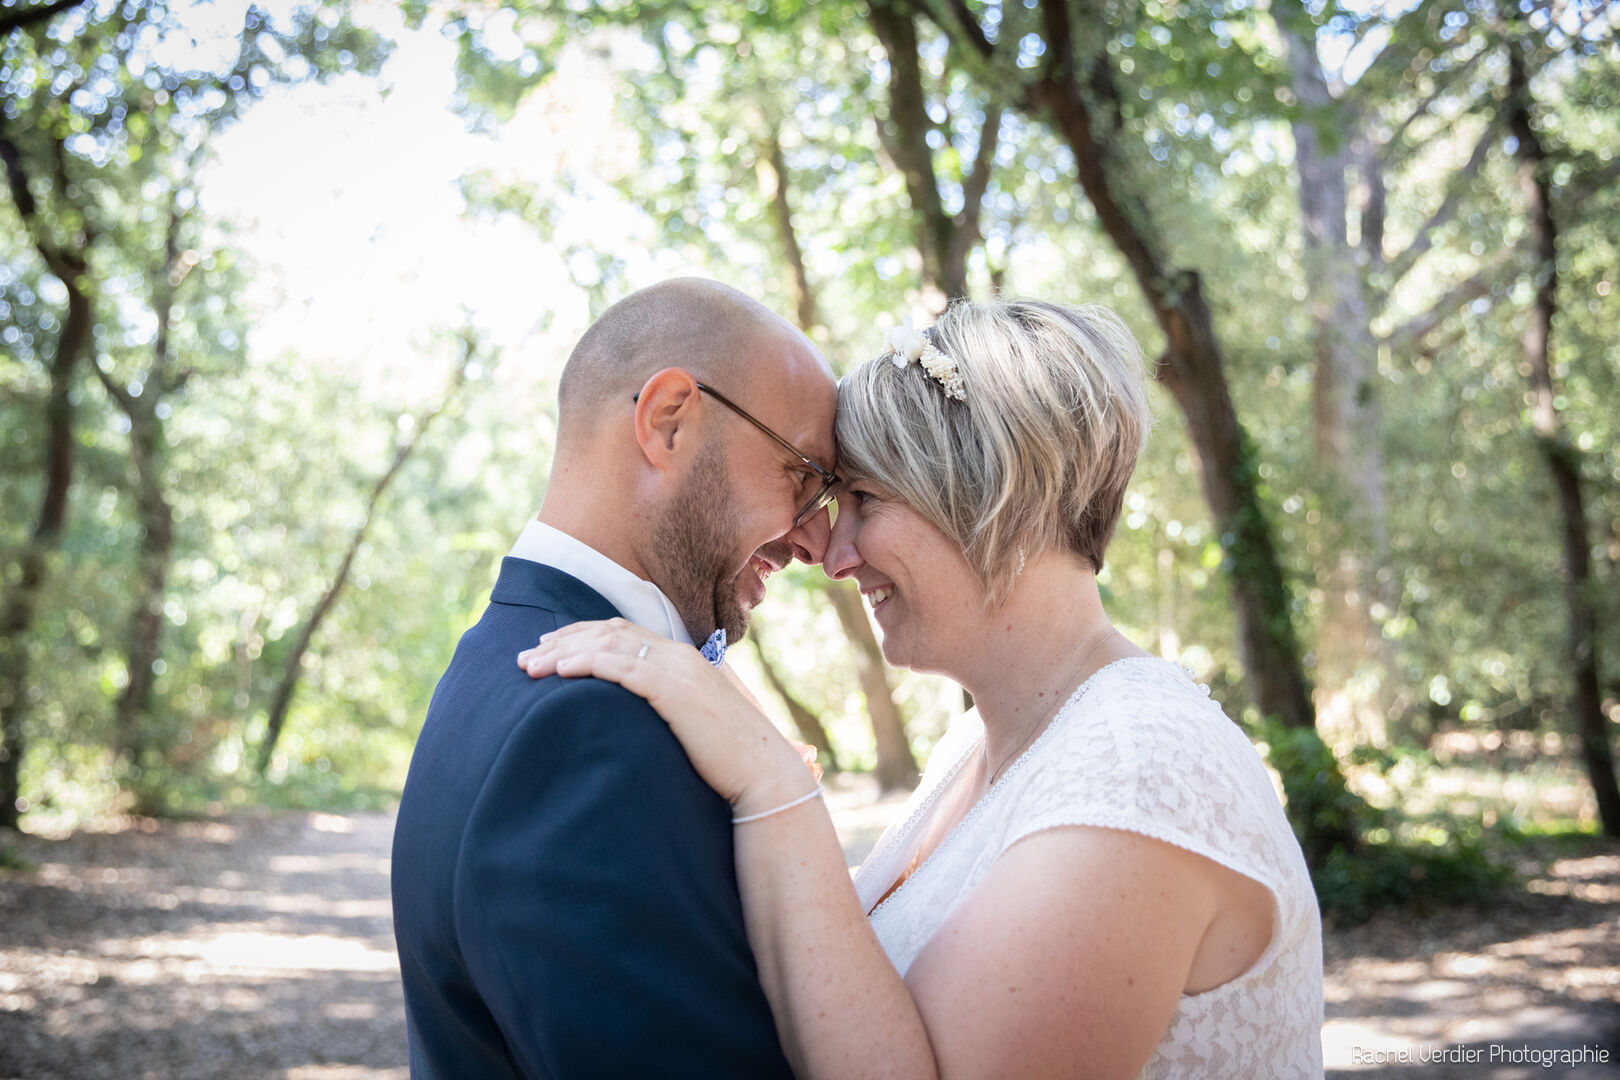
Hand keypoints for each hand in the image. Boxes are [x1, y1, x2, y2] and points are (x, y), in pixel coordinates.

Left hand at [517, 618, 816, 815]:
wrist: (762, 773)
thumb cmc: (727, 758)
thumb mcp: (691, 723)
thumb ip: (664, 708)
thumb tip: (634, 717)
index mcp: (682, 658)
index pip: (622, 632)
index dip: (581, 635)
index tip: (549, 646)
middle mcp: (678, 655)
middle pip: (608, 632)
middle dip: (562, 640)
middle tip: (525, 655)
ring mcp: (676, 670)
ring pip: (608, 645)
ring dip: (563, 652)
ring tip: (529, 665)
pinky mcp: (672, 690)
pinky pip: (621, 667)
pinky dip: (587, 663)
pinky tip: (560, 671)